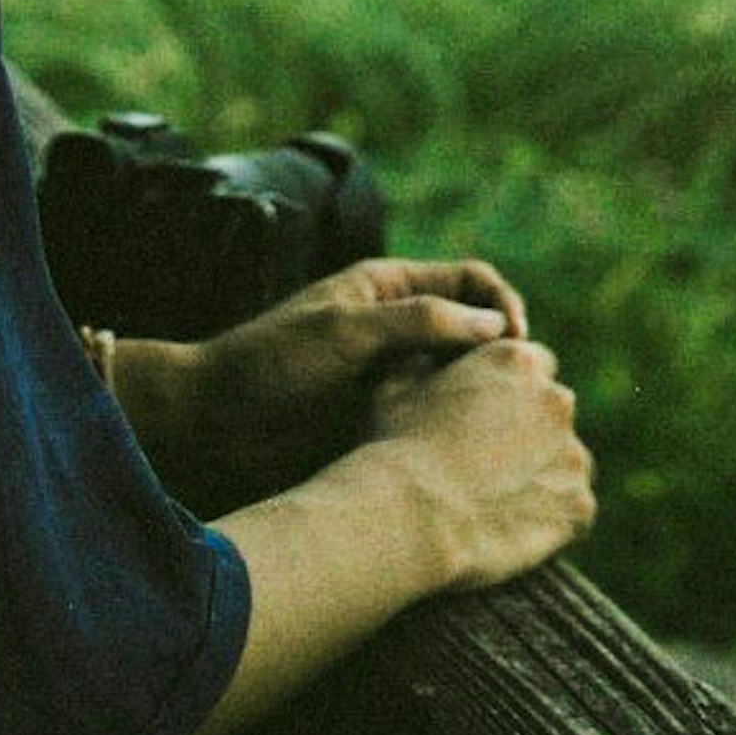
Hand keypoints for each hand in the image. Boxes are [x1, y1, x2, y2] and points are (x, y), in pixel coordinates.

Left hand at [160, 257, 529, 496]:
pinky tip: (467, 453)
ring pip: (458, 378)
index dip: (502, 304)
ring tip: (501, 429)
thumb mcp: (345, 332)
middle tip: (521, 394)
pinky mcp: (383, 418)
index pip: (471, 280)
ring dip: (482, 397)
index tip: (516, 344)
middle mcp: (397, 326)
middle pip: (473, 329)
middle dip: (502, 356)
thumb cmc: (271, 364)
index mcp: (389, 287)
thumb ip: (417, 322)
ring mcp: (392, 374)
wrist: (214, 423)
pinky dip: (456, 428)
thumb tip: (496, 326)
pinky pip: (434, 417)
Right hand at [366, 333, 595, 592]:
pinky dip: (551, 519)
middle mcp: (557, 400)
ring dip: (543, 472)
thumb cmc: (398, 446)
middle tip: (489, 461)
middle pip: (553, 411)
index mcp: (518, 361)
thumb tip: (432, 356)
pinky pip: (573, 510)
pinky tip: (512, 528)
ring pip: (566, 461)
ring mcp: (574, 455)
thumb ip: (429, 360)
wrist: (413, 516)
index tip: (484, 416)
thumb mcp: (398, 383)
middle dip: (530, 429)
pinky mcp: (579, 506)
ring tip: (497, 500)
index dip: (507, 390)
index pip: (532, 365)